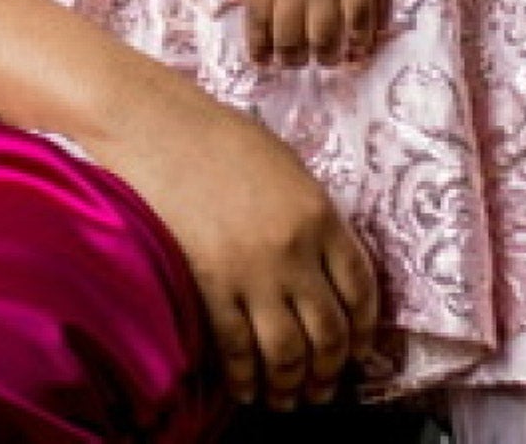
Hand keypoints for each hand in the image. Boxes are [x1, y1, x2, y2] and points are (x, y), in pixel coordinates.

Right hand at [97, 85, 379, 413]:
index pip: (360, 291)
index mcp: (320, 215)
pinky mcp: (210, 284)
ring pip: (287, 352)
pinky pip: (236, 348)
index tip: (357, 350)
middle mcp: (293, 250)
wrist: (163, 127)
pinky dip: (245, 378)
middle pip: (328, 332)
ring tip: (289, 398)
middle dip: (330, 370)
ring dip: (292, 385)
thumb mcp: (290, 168)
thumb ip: (316, 219)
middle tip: (324, 387)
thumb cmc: (225, 139)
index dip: (362, 330)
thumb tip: (331, 270)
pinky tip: (247, 389)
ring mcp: (251, 271)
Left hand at [242, 0, 383, 66]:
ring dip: (323, 56)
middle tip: (296, 61)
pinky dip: (358, 44)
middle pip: (288, 37)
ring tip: (325, 58)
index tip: (263, 62)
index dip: (259, 47)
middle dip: (290, 57)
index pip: (256, 20)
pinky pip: (359, 25)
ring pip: (323, 40)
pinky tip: (356, 50)